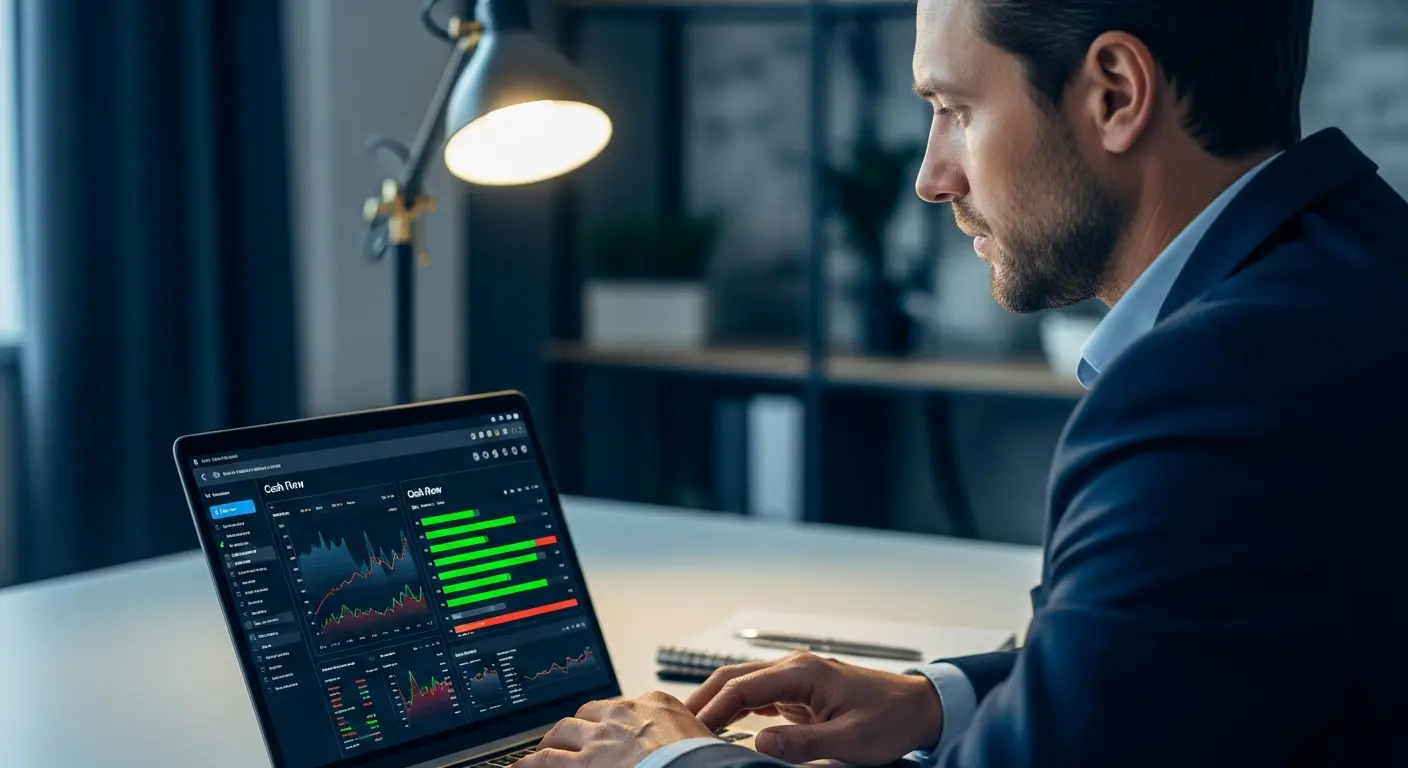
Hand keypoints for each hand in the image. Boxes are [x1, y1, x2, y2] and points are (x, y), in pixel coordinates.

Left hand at [515, 691, 713, 767]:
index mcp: (656, 704)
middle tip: (572, 738)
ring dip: (552, 742)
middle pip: (590, 713)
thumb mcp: (700, 741)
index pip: (625, 707)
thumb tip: (686, 747)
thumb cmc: (704, 763)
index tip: (610, 729)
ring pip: (563, 731)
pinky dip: (530, 764)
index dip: (613, 721)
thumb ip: (682, 736)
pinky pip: (545, 761)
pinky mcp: (584, 764)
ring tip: (541, 753)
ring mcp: (600, 738)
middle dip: (579, 726)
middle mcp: (624, 714)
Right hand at [686, 651, 943, 765]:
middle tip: (676, 726)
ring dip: (717, 703)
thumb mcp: (850, 741)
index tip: (690, 731)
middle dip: (702, 700)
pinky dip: (736, 709)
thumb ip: (802, 744)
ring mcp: (797, 676)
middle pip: (733, 678)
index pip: (741, 688)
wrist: (920, 707)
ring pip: (743, 684)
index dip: (712, 710)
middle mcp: (795, 666)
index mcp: (802, 672)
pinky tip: (724, 727)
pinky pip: (759, 696)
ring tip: (692, 728)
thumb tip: (758, 743)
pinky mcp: (801, 689)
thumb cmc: (891, 720)